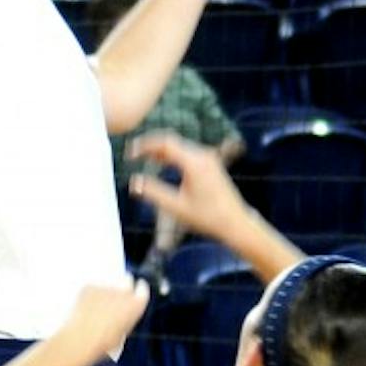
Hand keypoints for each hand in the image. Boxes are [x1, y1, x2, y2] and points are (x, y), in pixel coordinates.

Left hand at [56, 280, 150, 360]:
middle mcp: (124, 292)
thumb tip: (121, 316)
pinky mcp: (90, 286)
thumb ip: (126, 319)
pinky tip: (85, 308)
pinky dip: (90, 295)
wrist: (80, 340)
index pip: (142, 290)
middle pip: (127, 282)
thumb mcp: (122, 335)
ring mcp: (106, 287)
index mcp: (136, 305)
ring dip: (105, 293)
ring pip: (108, 285)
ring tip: (95, 309)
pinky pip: (92, 288)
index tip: (134, 292)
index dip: (138, 291)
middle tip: (114, 297)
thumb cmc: (102, 343)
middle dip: (122, 286)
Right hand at [127, 133, 249, 241]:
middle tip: (131, 155)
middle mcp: (203, 156)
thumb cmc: (208, 218)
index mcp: (194, 163)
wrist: (236, 223)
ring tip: (141, 158)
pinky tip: (160, 162)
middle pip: (171, 141)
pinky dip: (171, 155)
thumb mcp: (176, 207)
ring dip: (160, 150)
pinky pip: (186, 152)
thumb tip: (133, 182)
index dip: (144, 145)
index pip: (164, 143)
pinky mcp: (211, 164)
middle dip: (150, 146)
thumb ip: (153, 192)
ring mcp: (208, 158)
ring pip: (178, 146)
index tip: (129, 154)